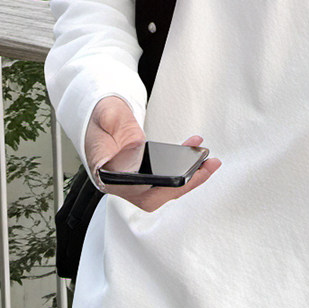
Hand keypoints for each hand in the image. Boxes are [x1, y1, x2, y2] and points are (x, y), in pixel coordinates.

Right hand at [84, 94, 221, 212]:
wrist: (99, 120)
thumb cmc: (100, 119)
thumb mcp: (105, 113)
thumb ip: (113, 121)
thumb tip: (126, 133)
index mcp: (104, 171)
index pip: (129, 187)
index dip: (151, 186)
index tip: (172, 177)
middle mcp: (120, 182)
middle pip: (153, 194)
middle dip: (182, 185)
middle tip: (204, 169)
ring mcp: (135, 181)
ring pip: (164, 188)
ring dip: (190, 177)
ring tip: (209, 161)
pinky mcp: (147, 174)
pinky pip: (168, 177)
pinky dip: (185, 166)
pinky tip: (196, 150)